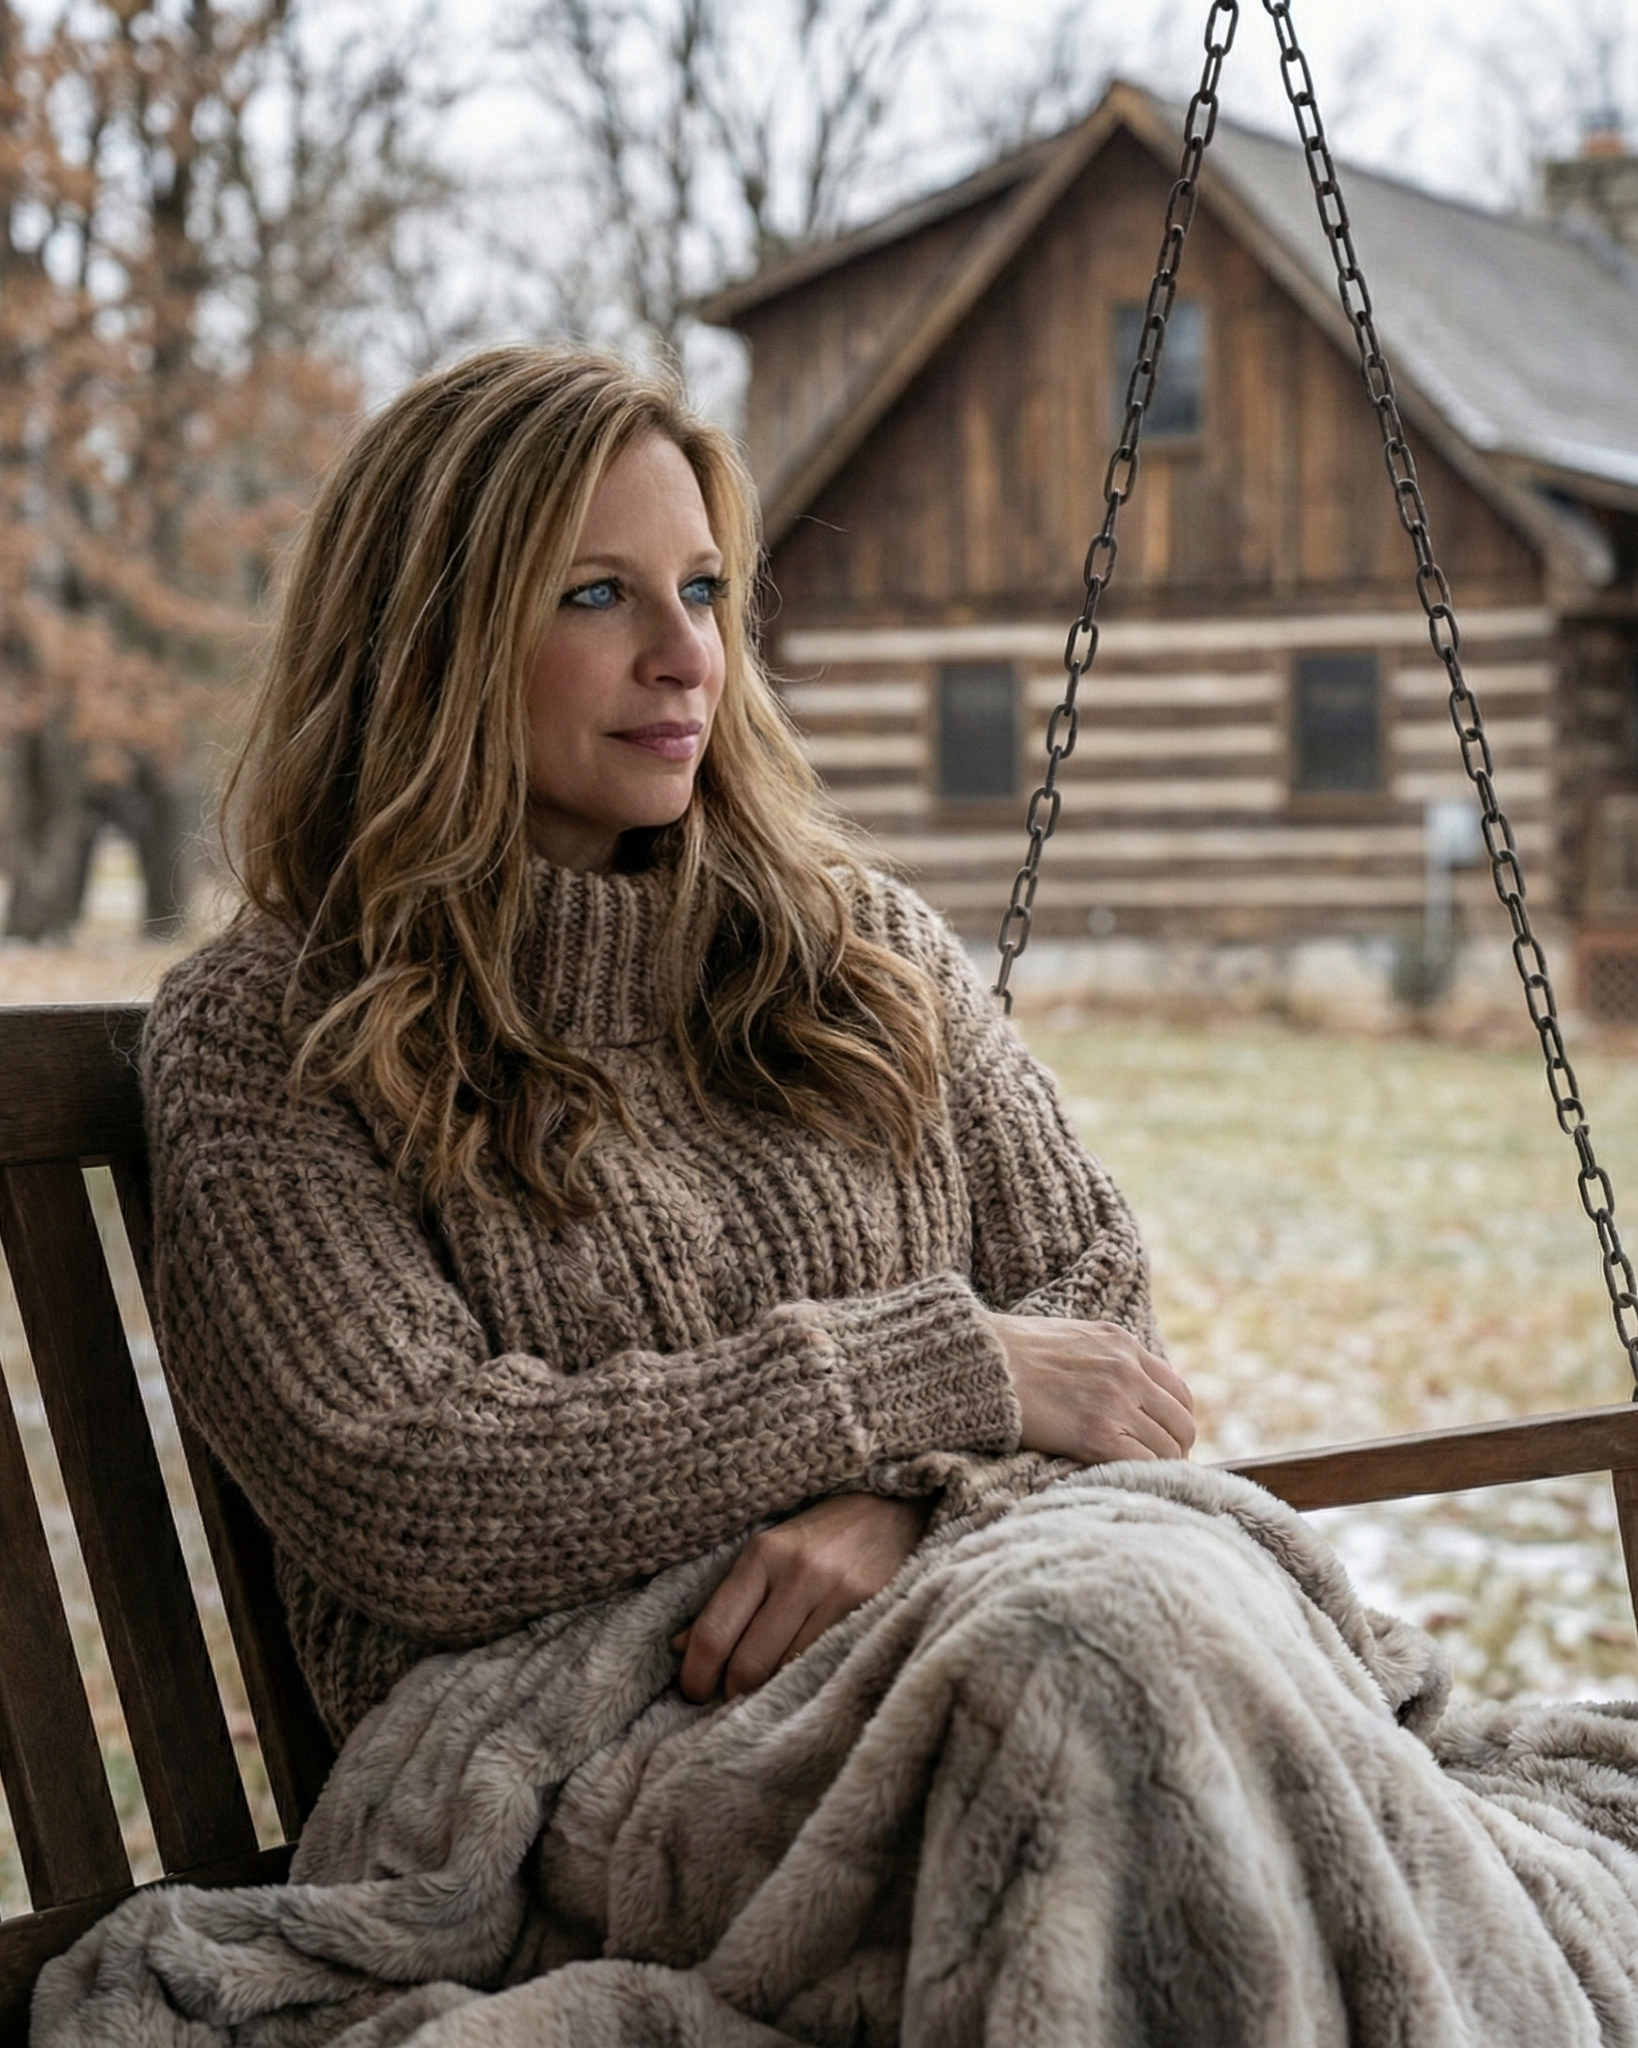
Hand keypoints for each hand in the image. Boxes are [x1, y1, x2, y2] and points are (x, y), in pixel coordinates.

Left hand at [673, 1492, 930, 1703]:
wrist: (892, 1508)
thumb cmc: (821, 1534)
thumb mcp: (767, 1552)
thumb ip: (727, 1600)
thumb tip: (681, 1648)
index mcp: (762, 1555)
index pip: (715, 1631)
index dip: (697, 1675)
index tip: (694, 1693)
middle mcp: (797, 1572)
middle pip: (749, 1663)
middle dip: (732, 1693)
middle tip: (729, 1699)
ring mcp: (837, 1593)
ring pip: (787, 1672)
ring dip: (771, 1691)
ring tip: (767, 1687)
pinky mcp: (870, 1609)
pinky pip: (826, 1665)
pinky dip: (807, 1680)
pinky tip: (803, 1679)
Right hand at [985, 1312, 1194, 1464]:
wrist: (978, 1363)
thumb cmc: (1009, 1354)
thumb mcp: (1069, 1339)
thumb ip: (1102, 1359)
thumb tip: (1120, 1390)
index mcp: (1122, 1343)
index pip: (1177, 1390)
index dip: (1175, 1420)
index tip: (1162, 1439)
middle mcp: (1127, 1370)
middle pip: (1181, 1421)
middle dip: (1176, 1447)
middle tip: (1158, 1467)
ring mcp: (1116, 1402)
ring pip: (1169, 1447)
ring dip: (1161, 1467)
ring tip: (1142, 1480)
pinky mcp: (1098, 1435)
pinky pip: (1145, 1464)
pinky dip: (1145, 1477)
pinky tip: (1129, 1482)